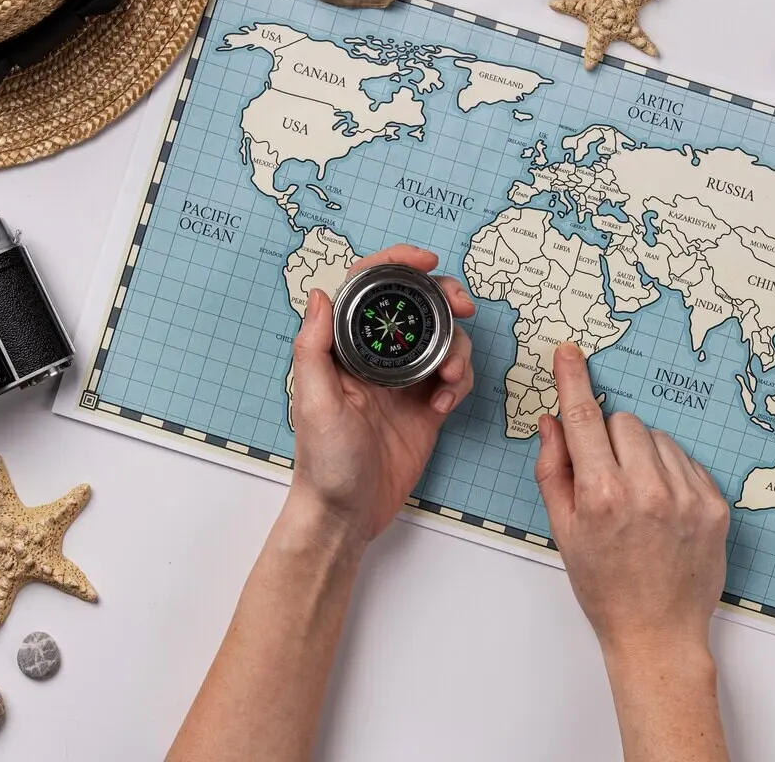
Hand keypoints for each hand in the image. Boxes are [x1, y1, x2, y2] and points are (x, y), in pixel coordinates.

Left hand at [288, 245, 475, 544]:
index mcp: (345, 349)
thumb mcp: (313, 402)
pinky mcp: (426, 407)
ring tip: (448, 377)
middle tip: (462, 307)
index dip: (397, 266)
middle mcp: (377, 359)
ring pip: (443, 341)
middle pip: (418, 308)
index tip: (426, 260)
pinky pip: (454, 378)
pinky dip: (459, 382)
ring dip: (456, 349)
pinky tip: (445, 403)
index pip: (370, 291)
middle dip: (444, 300)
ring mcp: (404, 382)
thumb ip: (314, 348)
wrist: (346, 514)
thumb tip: (323, 294)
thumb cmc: (322, 463)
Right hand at [535, 343, 729, 655]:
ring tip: (637, 498)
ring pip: (658, 438)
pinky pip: (686, 461)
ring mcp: (686, 496)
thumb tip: (553, 423)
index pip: (585, 418)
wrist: (657, 633)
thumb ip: (553, 470)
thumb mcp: (563, 531)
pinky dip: (670, 473)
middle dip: (610, 438)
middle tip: (606, 477)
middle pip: (624, 422)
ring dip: (642, 454)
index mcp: (601, 495)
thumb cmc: (604, 587)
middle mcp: (646, 490)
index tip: (570, 353)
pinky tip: (662, 508)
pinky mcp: (714, 505)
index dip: (573, 381)